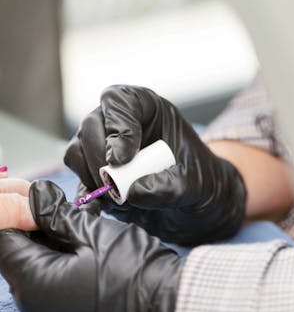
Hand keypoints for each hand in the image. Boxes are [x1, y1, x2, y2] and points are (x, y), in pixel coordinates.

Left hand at [0, 180, 180, 311]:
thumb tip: (35, 195)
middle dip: (40, 241)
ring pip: (40, 288)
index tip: (44, 207)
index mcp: (34, 285)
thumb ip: (57, 214)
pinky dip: (67, 287)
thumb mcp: (95, 232)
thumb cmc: (134, 270)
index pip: (5, 245)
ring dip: (55, 263)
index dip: (20, 220)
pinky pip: (56, 308)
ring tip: (88, 245)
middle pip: (21, 268)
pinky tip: (94, 273)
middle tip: (73, 221)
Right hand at [65, 84, 245, 245]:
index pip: (118, 99)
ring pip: (76, 152)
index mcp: (147, 108)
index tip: (123, 158)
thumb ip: (167, 185)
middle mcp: (121, 123)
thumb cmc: (199, 182)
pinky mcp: (97, 176)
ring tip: (119, 199)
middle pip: (90, 125)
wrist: (196, 206)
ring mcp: (105, 148)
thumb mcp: (194, 182)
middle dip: (98, 157)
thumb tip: (131, 192)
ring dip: (92, 178)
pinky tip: (101, 212)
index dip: (116, 125)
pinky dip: (87, 198)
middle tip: (114, 185)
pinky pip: (78, 181)